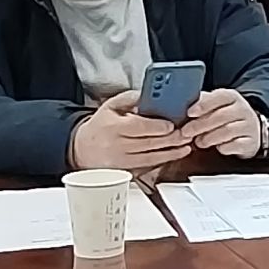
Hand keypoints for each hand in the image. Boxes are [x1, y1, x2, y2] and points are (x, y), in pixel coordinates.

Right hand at [69, 91, 192, 172]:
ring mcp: (120, 162)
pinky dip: (162, 161)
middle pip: (149, 143)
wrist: (81, 148)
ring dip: (171, 152)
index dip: (158, 127)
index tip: (172, 124)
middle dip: (171, 139)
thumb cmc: (100, 125)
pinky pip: (147, 167)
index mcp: (113, 127)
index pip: (139, 127)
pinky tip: (173, 155)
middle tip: (186, 133)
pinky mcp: (124, 172)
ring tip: (185, 146)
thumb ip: (131, 98)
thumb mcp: (111, 106)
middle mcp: (116, 146)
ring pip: (151, 158)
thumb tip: (150, 95)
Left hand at [184, 89, 262, 158]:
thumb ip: (200, 103)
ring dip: (209, 137)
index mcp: (232, 97)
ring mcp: (248, 126)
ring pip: (228, 131)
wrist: (250, 130)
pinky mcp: (250, 142)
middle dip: (200, 125)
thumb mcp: (215, 106)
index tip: (190, 113)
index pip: (220, 96)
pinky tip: (217, 147)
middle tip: (185, 132)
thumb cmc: (225, 117)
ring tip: (198, 142)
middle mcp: (243, 110)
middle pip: (222, 116)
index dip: (204, 104)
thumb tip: (179, 104)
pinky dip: (224, 147)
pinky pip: (236, 145)